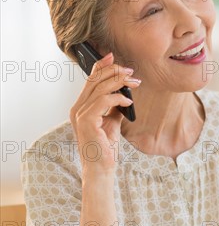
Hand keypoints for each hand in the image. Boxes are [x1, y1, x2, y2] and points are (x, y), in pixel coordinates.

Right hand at [70, 52, 140, 174]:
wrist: (101, 168)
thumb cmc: (105, 147)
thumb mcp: (112, 122)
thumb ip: (114, 107)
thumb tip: (125, 93)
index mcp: (81, 107)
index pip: (89, 80)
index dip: (100, 66)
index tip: (112, 56)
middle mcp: (77, 108)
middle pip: (94, 80)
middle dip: (114, 71)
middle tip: (131, 71)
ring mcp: (79, 114)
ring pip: (99, 88)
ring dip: (119, 82)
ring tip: (134, 83)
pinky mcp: (86, 121)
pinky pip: (103, 101)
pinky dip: (117, 98)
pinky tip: (127, 101)